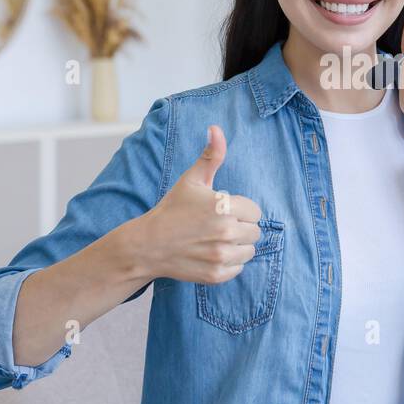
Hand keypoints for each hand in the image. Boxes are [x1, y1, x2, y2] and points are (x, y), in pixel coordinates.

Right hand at [115, 124, 262, 284]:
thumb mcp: (192, 180)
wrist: (148, 245)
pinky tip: (210, 254)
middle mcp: (226, 232)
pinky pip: (239, 269)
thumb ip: (211, 155)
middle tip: (216, 226)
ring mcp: (221, 256)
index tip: (221, 211)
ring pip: (249, 251)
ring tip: (214, 240)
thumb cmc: (172, 209)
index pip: (255, 212)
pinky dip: (229, 263)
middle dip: (240, 228)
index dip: (239, 210)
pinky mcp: (217, 275)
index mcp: (225, 207)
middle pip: (255, 232)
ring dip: (237, 246)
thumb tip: (217, 128)